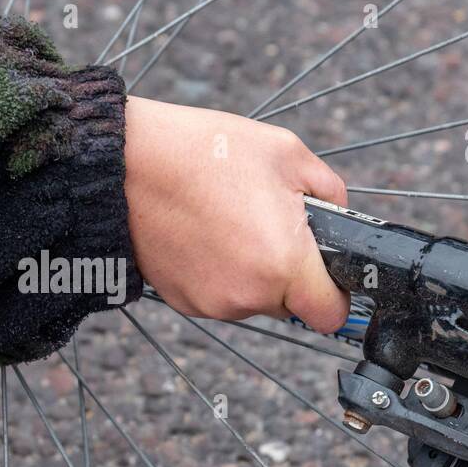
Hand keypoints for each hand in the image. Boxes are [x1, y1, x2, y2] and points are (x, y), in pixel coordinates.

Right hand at [122, 96, 349, 331]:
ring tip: (228, 222)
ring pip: (252, 299)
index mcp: (284, 263)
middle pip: (290, 304)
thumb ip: (330, 193)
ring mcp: (212, 303)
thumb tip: (340, 218)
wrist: (128, 163)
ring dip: (251, 272)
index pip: (331, 314)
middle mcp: (248, 295)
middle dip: (288, 273)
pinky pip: (218, 295)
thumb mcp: (287, 153)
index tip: (328, 274)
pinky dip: (218, 272)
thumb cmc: (205, 152)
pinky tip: (203, 234)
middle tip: (267, 225)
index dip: (336, 294)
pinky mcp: (182, 302)